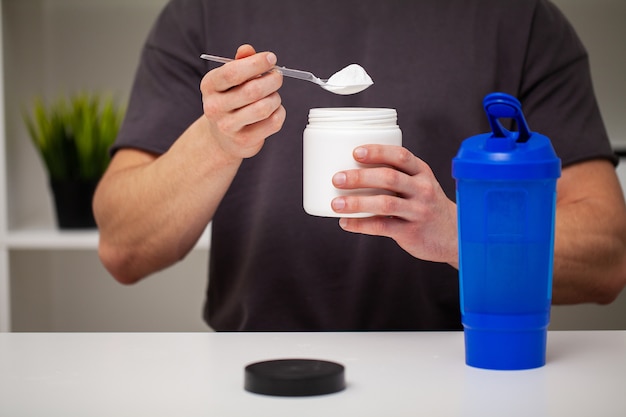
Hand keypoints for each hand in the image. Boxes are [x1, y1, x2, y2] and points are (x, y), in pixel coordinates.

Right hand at [200, 44, 285, 159]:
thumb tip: (247, 50)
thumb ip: (240, 62)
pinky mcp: (244, 140)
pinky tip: (274, 110)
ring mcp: (228, 126)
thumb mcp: (230, 79)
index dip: (256, 63)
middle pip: (253, 91)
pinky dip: (279, 113)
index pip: (233, 72)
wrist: (222, 136)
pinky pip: (272, 123)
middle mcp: (214, 107)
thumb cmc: (230, 100)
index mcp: (209, 85)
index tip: (271, 58)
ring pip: (264, 108)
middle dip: (272, 80)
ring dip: (276, 98)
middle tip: (277, 77)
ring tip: (273, 95)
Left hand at [331, 145, 458, 266]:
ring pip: (385, 203)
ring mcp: (418, 211)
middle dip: (360, 177)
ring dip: (357, 203)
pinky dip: (361, 224)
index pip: (401, 156)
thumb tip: (350, 169)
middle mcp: (422, 189)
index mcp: (422, 172)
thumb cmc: (425, 205)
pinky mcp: (411, 232)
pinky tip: (345, 222)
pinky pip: (382, 226)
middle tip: (337, 178)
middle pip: (389, 178)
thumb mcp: (419, 184)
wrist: (454, 234)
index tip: (356, 152)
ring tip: (336, 203)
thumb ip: (395, 176)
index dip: (378, 152)